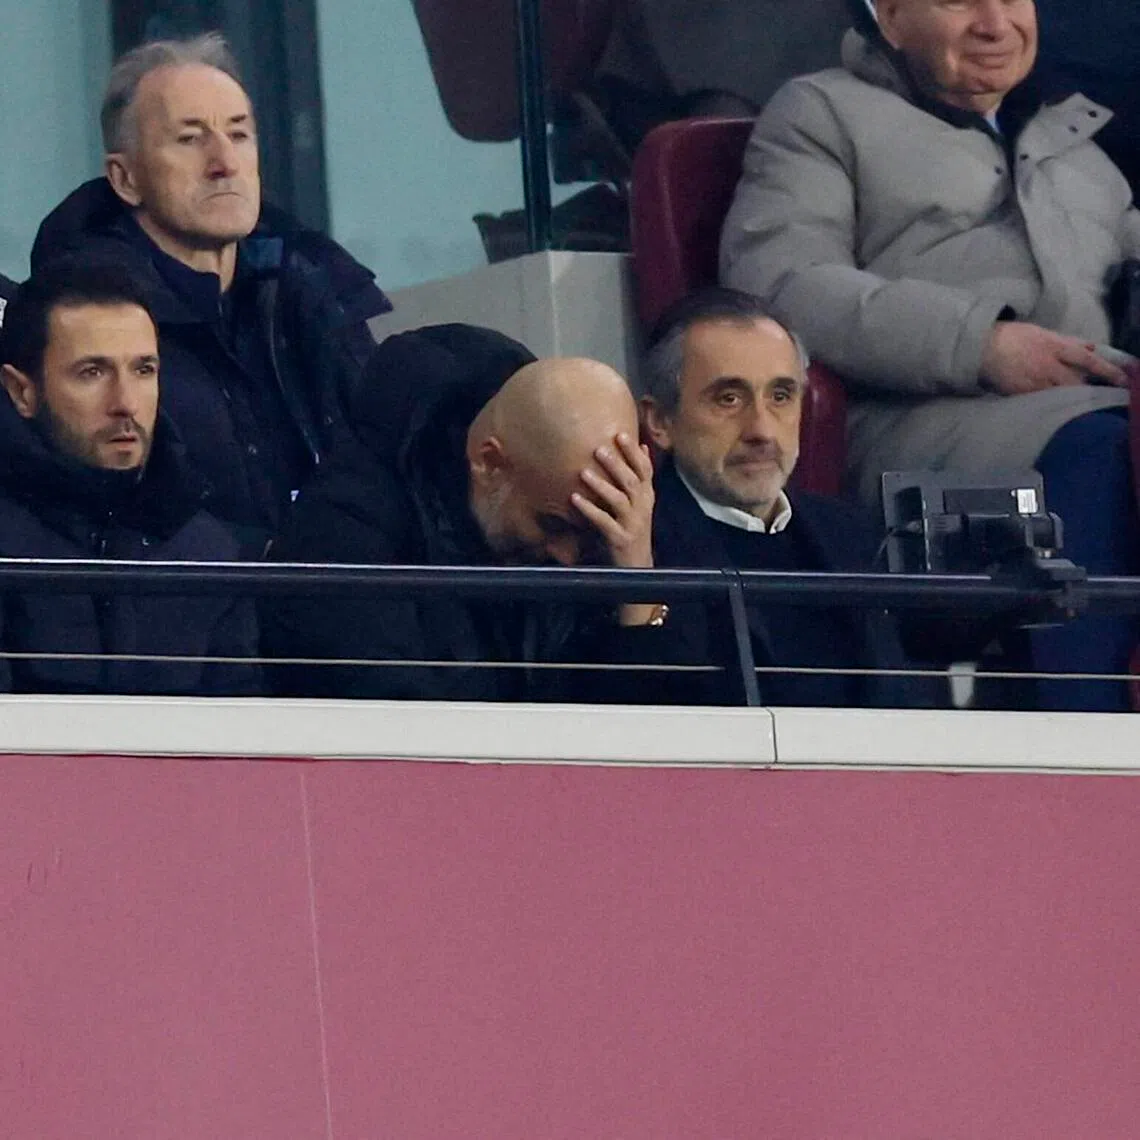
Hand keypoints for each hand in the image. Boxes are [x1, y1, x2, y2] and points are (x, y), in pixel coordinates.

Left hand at [571, 432, 654, 569]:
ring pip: (619, 500)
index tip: (620, 433)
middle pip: (631, 481)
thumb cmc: (632, 527)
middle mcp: (643, 507)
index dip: (633, 452)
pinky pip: (604, 522)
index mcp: (647, 496)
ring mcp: (633, 523)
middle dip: (616, 464)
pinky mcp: (621, 539)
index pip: (645, 469)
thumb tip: (643, 446)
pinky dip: (589, 510)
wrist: (637, 565)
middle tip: (598, 449)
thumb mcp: (641, 501)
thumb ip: (640, 476)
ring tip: (583, 472)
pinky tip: (574, 498)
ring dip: (601, 485)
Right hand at [980, 322, 1127, 394]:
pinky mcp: (1021, 394)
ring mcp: (1034, 381)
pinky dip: (1051, 402)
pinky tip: (1054, 405)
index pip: (1088, 360)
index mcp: (1055, 346)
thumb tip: (1091, 348)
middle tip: (1102, 397)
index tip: (1123, 380)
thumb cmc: (1012, 337)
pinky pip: (1042, 401)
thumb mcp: (1043, 333)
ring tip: (1078, 403)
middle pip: (1076, 383)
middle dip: (1089, 390)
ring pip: (1060, 394)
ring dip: (1071, 398)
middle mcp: (1048, 365)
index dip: (1107, 371)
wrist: (981, 348)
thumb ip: (1068, 342)